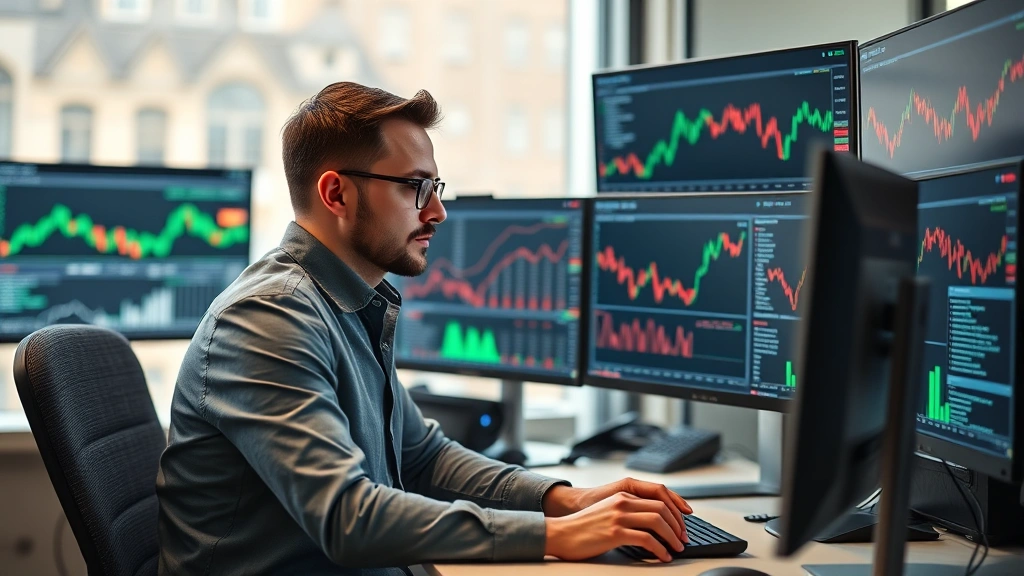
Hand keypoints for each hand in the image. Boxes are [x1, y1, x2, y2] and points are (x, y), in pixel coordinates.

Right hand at [543, 478, 691, 541]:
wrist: (560, 534)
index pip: (658, 498)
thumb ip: (627, 512)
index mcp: (622, 495)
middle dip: (677, 525)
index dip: (675, 512)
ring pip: (657, 522)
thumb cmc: (582, 528)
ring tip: (676, 548)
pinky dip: (660, 549)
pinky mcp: (615, 532)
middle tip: (683, 539)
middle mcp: (622, 502)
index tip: (682, 525)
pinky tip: (663, 556)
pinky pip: (647, 539)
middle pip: (661, 508)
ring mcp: (618, 517)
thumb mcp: (607, 512)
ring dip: (672, 537)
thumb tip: (651, 525)